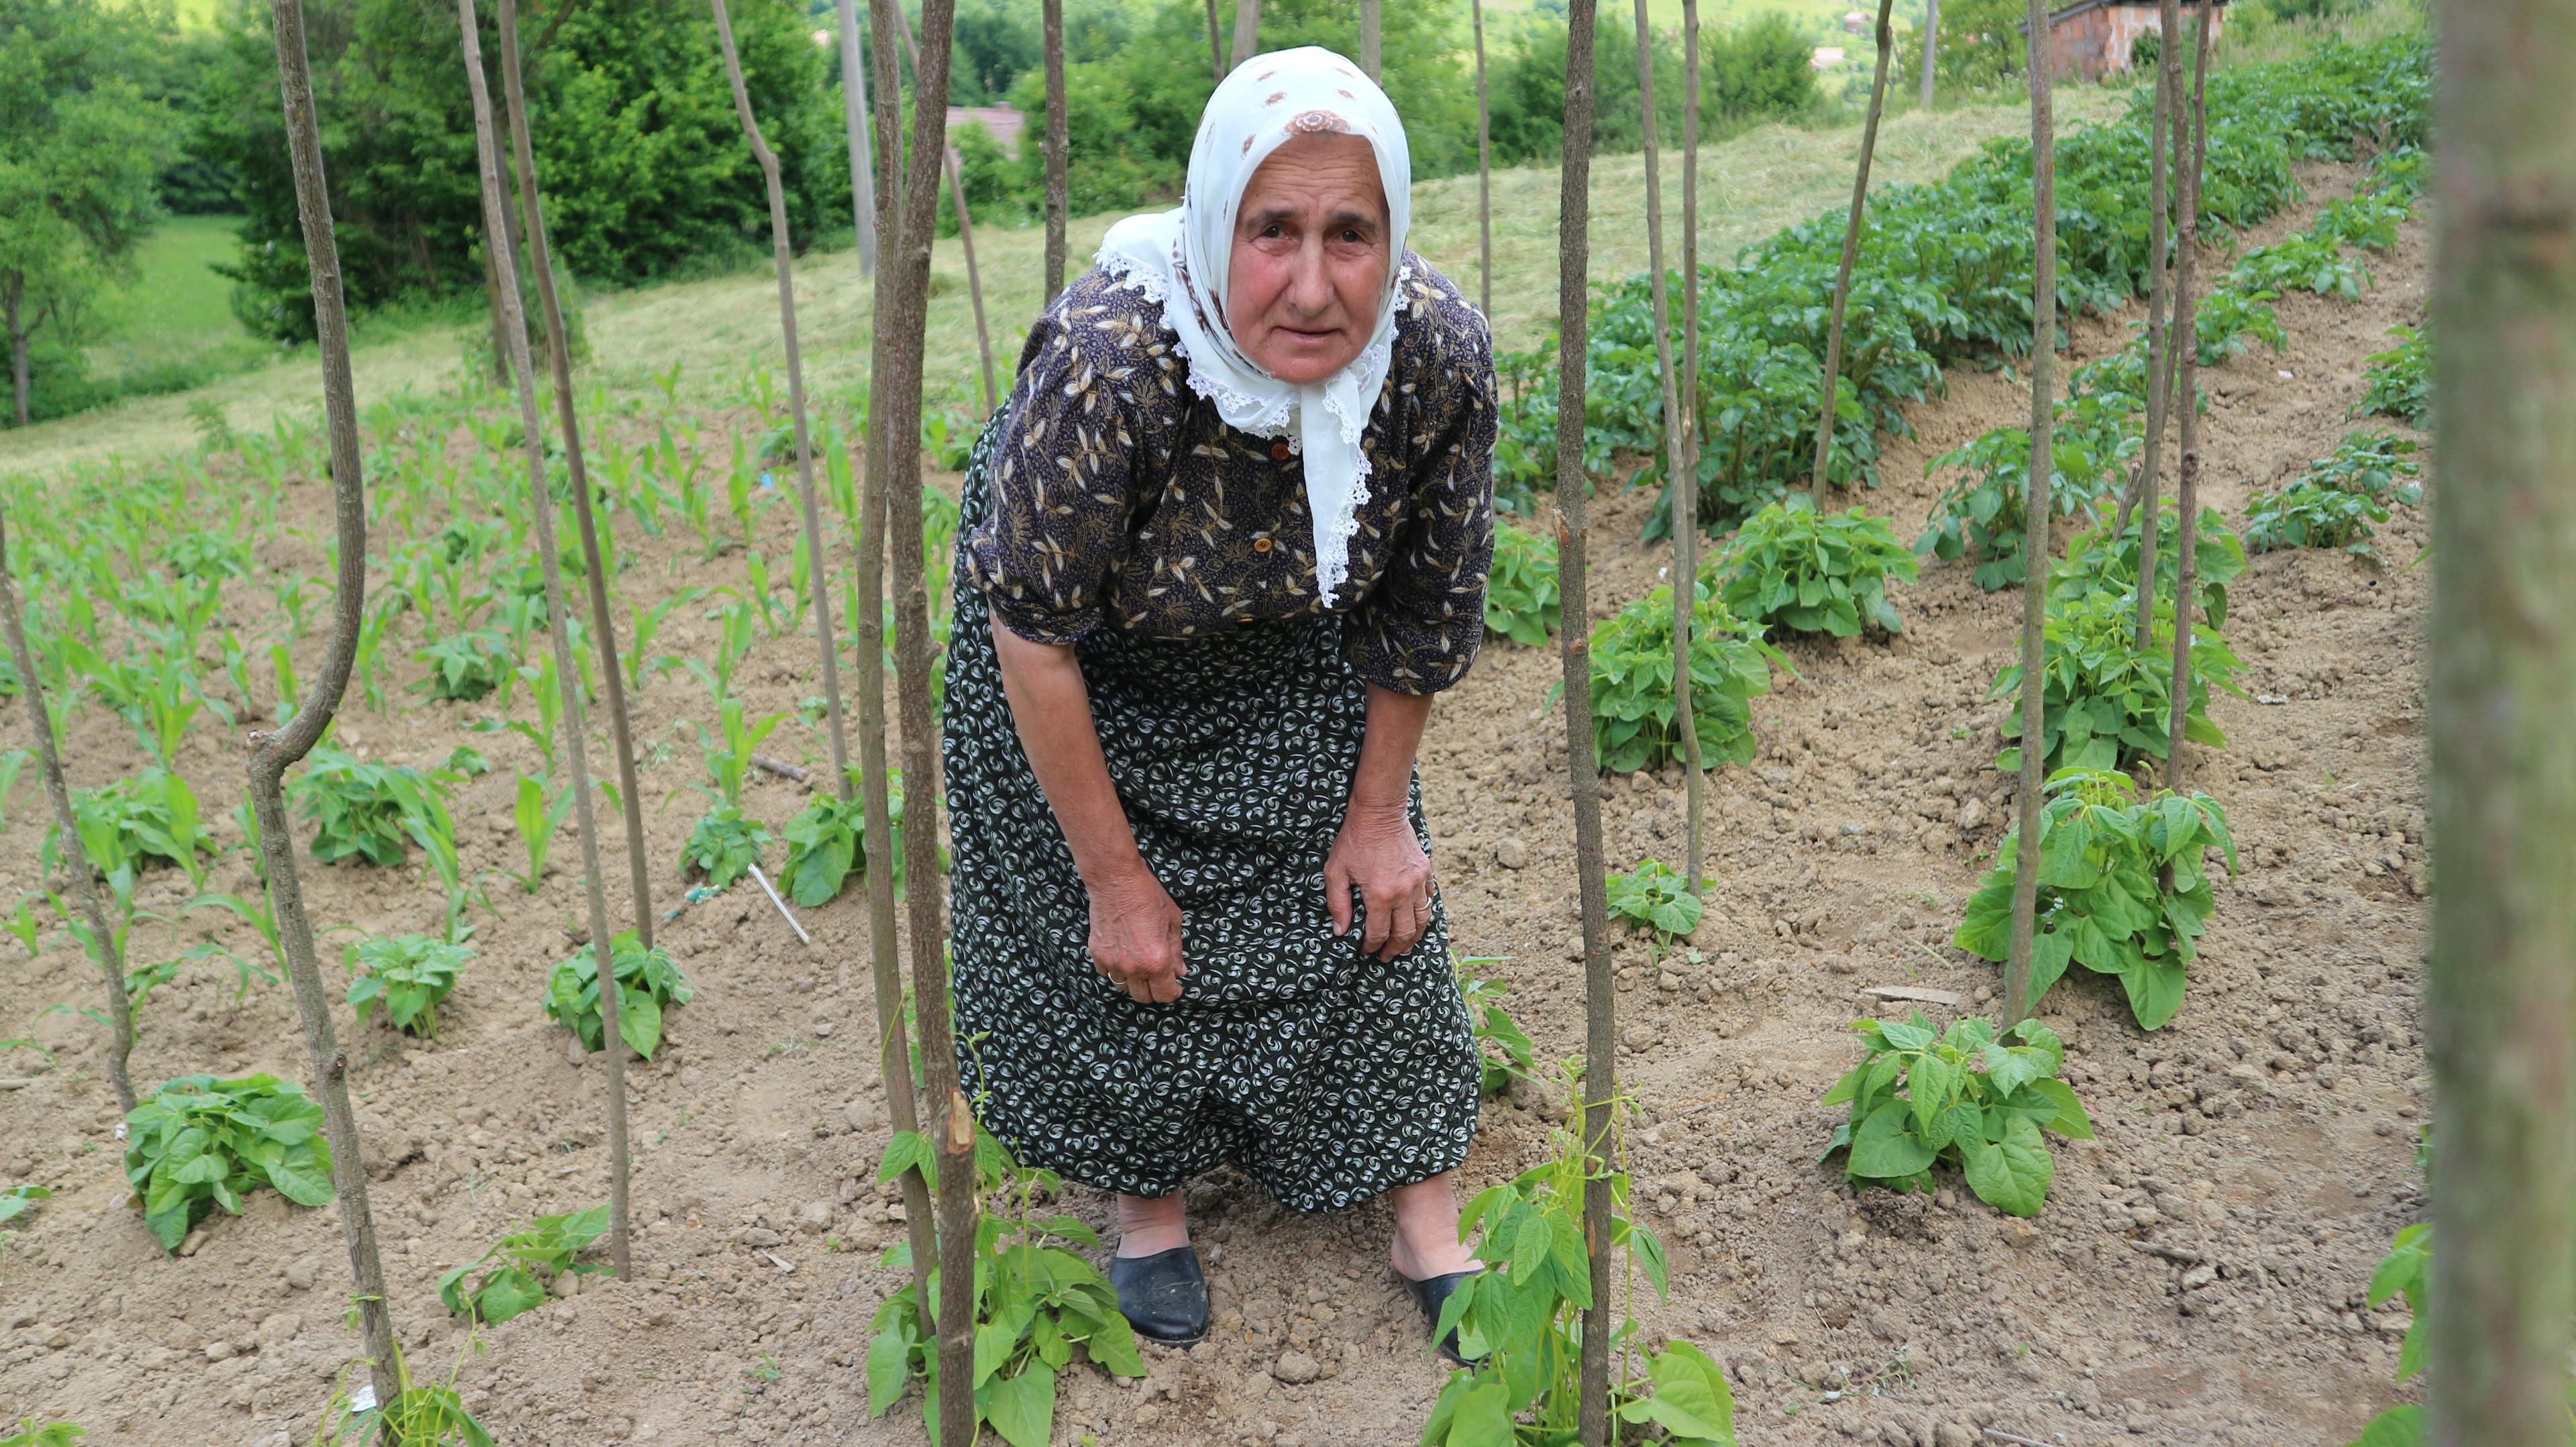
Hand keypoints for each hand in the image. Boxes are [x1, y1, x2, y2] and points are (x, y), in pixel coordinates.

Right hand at [1087, 863, 1184, 1003]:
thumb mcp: (1173, 921)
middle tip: (1158, 978)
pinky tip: (1121, 957)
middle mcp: (1134, 967)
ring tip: (1139, 967)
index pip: (1165, 994)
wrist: (1117, 880)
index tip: (1174, 988)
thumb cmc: (1148, 896)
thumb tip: (1180, 971)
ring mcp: (1113, 962)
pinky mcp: (1097, 954)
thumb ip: (1176, 951)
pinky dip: (1114, 970)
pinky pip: (1105, 973)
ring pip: (1123, 987)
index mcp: (1157, 961)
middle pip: (1142, 997)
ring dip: (1132, 982)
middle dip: (1153, 991)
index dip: (1173, 993)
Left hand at [1325, 805, 1434, 961]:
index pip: (1378, 933)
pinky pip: (1430, 900)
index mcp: (1380, 895)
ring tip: (1404, 946)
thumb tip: (1340, 931)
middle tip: (1386, 957)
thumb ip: (1338, 904)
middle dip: (1394, 949)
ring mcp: (1418, 882)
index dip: (1371, 946)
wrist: (1379, 813)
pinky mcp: (1426, 871)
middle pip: (1404, 933)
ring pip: (1422, 920)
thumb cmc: (1354, 841)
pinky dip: (1424, 914)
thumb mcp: (1335, 872)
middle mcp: (1403, 893)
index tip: (1365, 950)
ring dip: (1413, 938)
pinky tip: (1415, 920)